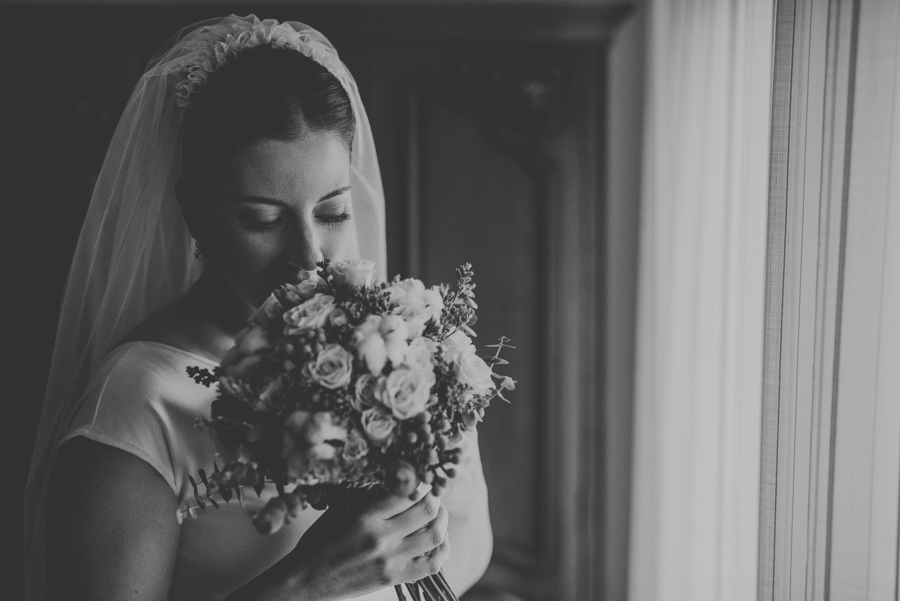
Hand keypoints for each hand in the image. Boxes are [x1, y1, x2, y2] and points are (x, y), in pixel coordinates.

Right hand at [288, 489, 449, 600]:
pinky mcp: (394, 579)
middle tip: (434, 493)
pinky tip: (440, 540)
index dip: (420, 480)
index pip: (407, 491)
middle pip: (427, 510)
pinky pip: (432, 565)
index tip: (422, 476)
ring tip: (439, 513)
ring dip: (442, 520)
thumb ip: (367, 498)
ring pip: (435, 536)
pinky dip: (442, 550)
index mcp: (365, 517)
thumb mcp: (338, 512)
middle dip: (435, 497)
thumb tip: (394, 481)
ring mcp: (390, 561)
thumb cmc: (318, 544)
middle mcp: (381, 539)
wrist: (305, 581)